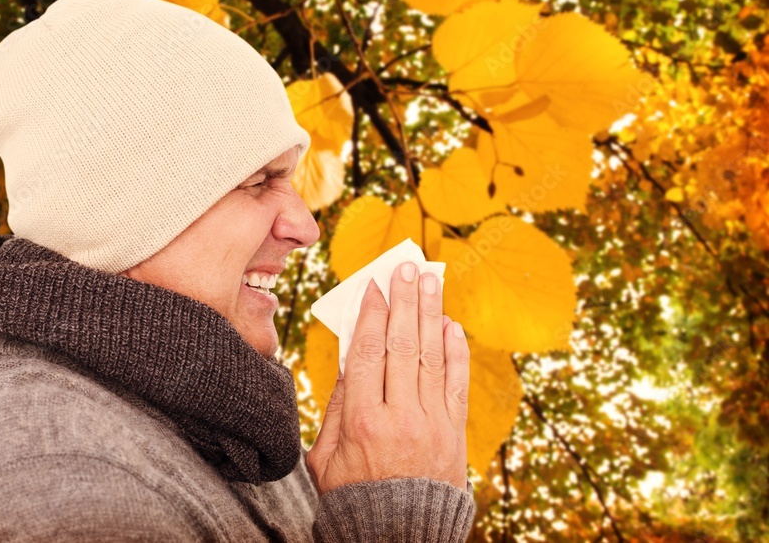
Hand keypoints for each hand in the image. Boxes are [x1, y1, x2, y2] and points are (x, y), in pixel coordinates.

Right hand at [306, 261, 469, 492]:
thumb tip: (350, 362)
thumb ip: (336, 407)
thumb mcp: (325, 456)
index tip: (374, 286)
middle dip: (405, 301)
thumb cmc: (352, 495)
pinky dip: (456, 351)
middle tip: (406, 266)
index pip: (368, 353)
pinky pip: (457, 383)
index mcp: (362, 422)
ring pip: (433, 357)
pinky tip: (452, 324)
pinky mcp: (455, 434)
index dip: (372, 315)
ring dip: (432, 313)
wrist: (398, 537)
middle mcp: (400, 418)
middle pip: (403, 346)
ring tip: (431, 279)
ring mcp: (433, 425)